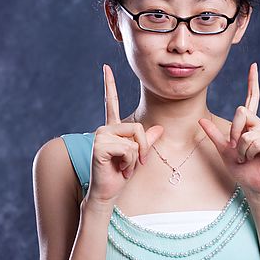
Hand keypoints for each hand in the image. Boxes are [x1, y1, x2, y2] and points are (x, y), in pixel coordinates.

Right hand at [87, 64, 163, 203]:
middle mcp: (105, 128)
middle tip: (134, 164)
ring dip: (135, 159)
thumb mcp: (139, 156)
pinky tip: (118, 169)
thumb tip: (159, 128)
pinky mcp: (100, 146)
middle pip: (139, 128)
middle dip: (143, 149)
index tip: (105, 67)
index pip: (111, 102)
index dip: (109, 84)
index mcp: (113, 128)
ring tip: (123, 167)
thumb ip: (147, 141)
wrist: (108, 192)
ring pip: (135, 140)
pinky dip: (129, 163)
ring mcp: (101, 135)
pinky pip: (128, 149)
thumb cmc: (121, 175)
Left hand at [198, 62, 259, 199]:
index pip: (251, 100)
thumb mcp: (224, 150)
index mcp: (250, 125)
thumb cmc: (242, 170)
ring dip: (242, 149)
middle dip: (234, 133)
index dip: (253, 83)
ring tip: (248, 158)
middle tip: (238, 150)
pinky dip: (251, 153)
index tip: (254, 65)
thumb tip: (201, 120)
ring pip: (248, 131)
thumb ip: (214, 135)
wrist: (253, 187)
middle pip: (242, 113)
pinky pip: (257, 141)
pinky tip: (256, 159)